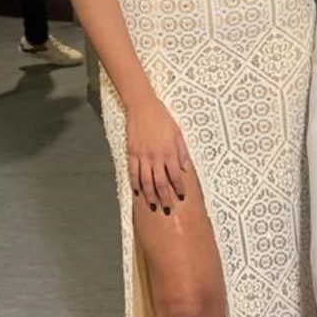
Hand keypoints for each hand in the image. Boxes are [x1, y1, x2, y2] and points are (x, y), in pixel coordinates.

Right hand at [125, 95, 189, 214]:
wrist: (142, 107)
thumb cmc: (162, 118)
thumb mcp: (177, 133)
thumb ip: (182, 152)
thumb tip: (185, 168)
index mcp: (169, 152)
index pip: (176, 175)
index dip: (179, 188)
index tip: (182, 197)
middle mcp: (156, 157)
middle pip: (161, 182)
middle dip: (165, 197)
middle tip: (168, 210)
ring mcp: (142, 156)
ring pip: (146, 181)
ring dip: (150, 195)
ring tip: (153, 205)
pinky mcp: (131, 153)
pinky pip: (133, 172)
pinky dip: (135, 183)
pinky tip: (137, 191)